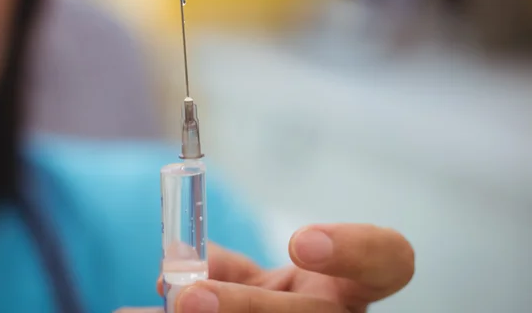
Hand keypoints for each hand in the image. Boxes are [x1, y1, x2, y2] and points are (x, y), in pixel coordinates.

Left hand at [117, 223, 413, 312]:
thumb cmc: (273, 303)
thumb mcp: (259, 279)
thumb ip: (227, 268)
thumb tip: (172, 269)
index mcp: (348, 284)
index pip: (389, 260)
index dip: (355, 250)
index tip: (299, 241)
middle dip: (248, 306)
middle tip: (189, 297)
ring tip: (157, 312)